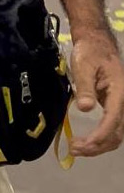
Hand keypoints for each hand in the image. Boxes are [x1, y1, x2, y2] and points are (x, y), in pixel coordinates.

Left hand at [70, 31, 123, 156]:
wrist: (96, 43)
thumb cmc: (90, 52)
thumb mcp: (83, 66)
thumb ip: (85, 87)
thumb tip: (85, 109)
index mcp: (119, 92)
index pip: (113, 120)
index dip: (100, 135)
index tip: (84, 144)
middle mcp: (123, 102)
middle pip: (117, 133)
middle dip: (97, 146)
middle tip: (75, 149)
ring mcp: (119, 105)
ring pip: (116, 134)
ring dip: (98, 145)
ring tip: (77, 148)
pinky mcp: (113, 107)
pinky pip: (111, 128)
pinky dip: (100, 138)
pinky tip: (86, 141)